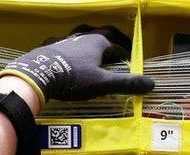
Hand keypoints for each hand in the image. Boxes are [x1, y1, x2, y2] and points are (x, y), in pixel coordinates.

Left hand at [0, 25, 153, 103]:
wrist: (38, 75)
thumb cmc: (73, 78)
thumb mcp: (102, 83)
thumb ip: (126, 84)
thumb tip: (151, 84)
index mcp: (97, 42)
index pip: (118, 44)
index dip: (126, 52)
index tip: (131, 61)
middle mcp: (82, 38)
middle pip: (100, 34)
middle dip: (110, 41)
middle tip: (116, 49)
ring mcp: (65, 42)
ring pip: (81, 38)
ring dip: (90, 43)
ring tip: (94, 51)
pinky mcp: (50, 49)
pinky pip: (64, 46)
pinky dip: (71, 51)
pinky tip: (67, 57)